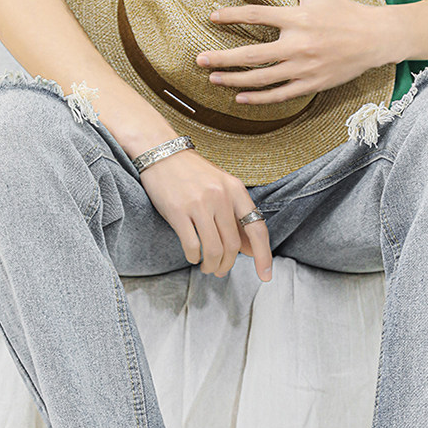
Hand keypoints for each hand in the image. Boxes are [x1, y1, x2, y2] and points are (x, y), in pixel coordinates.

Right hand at [139, 148, 271, 281]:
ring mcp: (199, 203)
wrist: (161, 152)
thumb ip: (236, 217)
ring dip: (212, 265)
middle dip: (228, 264)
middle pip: (233, 244)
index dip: (264, 256)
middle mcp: (220, 196)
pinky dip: (194, 257)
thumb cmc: (193, 174)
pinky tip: (192, 256)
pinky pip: (192, 245)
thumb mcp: (221, 188)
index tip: (266, 275)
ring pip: (214, 249)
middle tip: (220, 270)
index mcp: (235, 190)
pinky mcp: (177, 211)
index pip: (257, 229)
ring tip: (207, 267)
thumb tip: (252, 250)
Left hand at [196, 0, 389, 103]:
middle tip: (199, 60)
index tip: (212, 17)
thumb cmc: (343, 11)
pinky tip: (240, 97)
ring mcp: (304, 68)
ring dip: (234, 80)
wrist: (375, 39)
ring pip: (262, 79)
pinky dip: (258, 98)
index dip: (232, 16)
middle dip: (223, 58)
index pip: (257, 15)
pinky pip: (280, 95)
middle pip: (252, 55)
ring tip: (214, 79)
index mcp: (297, 18)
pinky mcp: (311, 84)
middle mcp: (298, 45)